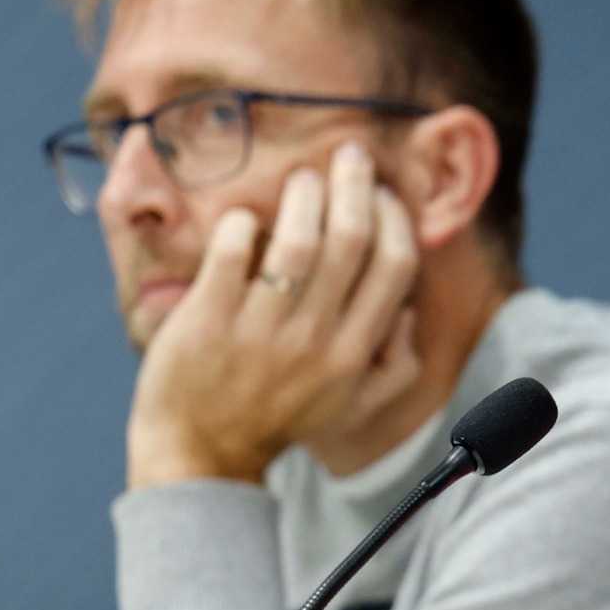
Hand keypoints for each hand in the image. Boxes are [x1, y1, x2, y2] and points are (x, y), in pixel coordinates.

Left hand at [126, 141, 420, 487]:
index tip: (382, 194)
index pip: (394, 267)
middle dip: (354, 185)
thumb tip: (409, 311)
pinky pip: (232, 250)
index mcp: (354, 353)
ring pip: (296, 238)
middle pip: (350, 239)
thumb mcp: (349, 404)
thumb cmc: (277, 418)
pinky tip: (243, 217)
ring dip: (303, 194)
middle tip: (347, 156)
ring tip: (301, 179)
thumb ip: (392, 365)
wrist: (201, 453)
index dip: (394, 218)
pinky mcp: (207, 318)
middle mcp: (314, 338)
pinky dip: (241, 223)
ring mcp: (259, 328)